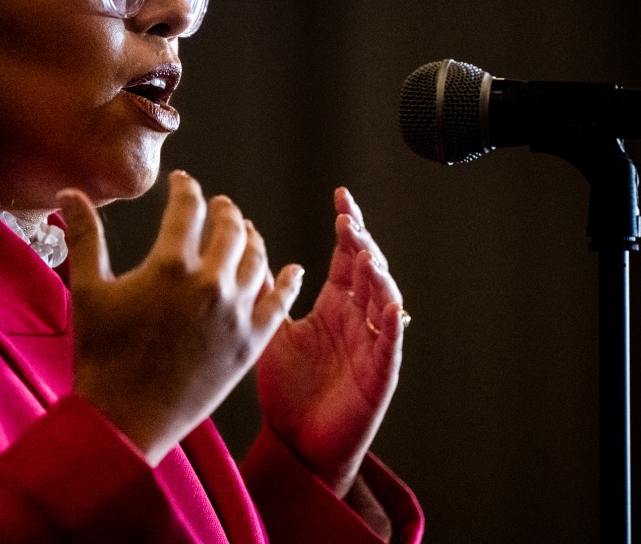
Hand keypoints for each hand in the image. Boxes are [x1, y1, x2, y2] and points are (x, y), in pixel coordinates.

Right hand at [56, 171, 303, 464]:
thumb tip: (68, 192)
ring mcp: (236, 313)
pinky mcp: (251, 343)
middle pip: (230, 229)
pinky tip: (292, 270)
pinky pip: (280, 303)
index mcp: (171, 266)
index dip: (187, 188)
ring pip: (257, 259)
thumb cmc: (101, 357)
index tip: (183, 182)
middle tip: (220, 206)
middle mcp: (211, 283)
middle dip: (224, 211)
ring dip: (252, 238)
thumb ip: (85, 237)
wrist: (126, 420)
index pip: (188, 209)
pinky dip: (288, 282)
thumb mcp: (88, 291)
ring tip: (245, 231)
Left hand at [255, 188, 405, 496]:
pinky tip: (387, 303)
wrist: (296, 445)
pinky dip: (391, 323)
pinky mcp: (379, 376)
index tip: (341, 196)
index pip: (345, 256)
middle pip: (368, 270)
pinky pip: (390, 344)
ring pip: (384, 300)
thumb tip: (249, 239)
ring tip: (365, 255)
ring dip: (378, 276)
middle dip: (361, 243)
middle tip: (348, 220)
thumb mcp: (270, 331)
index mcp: (335, 305)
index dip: (348, 226)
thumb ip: (265, 290)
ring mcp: (372, 345)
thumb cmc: (287, 390)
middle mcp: (357, 319)